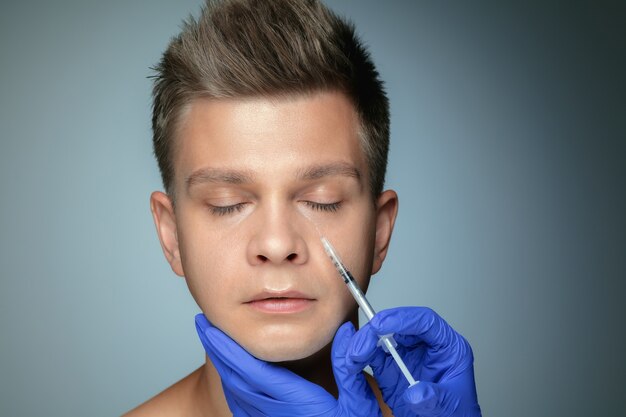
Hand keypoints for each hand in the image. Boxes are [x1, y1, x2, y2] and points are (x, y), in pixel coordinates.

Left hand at [195, 314, 382, 416]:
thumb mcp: (359, 402)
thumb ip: (350, 369)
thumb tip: (344, 332)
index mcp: (296, 405)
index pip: (252, 372)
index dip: (229, 348)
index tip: (211, 327)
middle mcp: (277, 416)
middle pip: (236, 381)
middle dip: (218, 351)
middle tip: (203, 325)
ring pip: (236, 395)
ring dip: (223, 366)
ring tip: (214, 342)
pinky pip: (242, 407)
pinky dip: (233, 385)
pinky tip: (232, 373)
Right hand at [345, 307, 480, 416]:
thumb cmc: (457, 412)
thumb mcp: (451, 405)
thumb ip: (434, 398)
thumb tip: (415, 392)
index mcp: (447, 346)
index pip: (425, 321)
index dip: (403, 319)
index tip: (382, 324)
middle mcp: (425, 346)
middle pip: (399, 325)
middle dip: (376, 331)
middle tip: (362, 343)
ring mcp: (406, 355)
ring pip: (382, 337)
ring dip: (365, 342)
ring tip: (353, 356)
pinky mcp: (390, 368)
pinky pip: (372, 355)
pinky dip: (360, 357)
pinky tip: (352, 362)